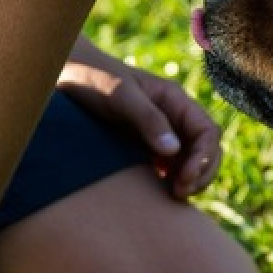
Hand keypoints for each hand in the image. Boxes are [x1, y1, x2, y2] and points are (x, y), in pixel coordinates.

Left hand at [58, 39, 221, 198]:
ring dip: (190, 180)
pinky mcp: (145, 145)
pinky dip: (172, 181)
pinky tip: (159, 192)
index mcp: (175, 100)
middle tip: (180, 193)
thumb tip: (173, 150)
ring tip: (173, 196)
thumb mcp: (120, 96)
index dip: (204, 158)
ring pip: (191, 161)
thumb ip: (148, 120)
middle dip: (201, 173)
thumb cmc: (92, 79)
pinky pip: (170, 167)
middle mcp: (173, 117)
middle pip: (206, 149)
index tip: (185, 178)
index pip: (207, 132)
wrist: (64, 76)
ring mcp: (161, 132)